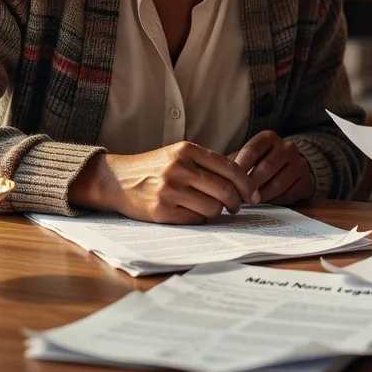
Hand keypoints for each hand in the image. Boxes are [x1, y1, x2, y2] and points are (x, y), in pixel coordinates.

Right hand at [69, 142, 257, 223]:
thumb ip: (207, 164)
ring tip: (209, 208)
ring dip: (216, 212)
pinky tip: (191, 212)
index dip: (248, 184)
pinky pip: (196, 220)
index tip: (255, 195)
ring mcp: (170, 190)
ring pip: (213, 208)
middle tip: (235, 206)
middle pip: (226, 191)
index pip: (231, 168)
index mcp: (187, 150)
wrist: (116, 179)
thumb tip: (243, 182)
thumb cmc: (154, 168)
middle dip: (236, 202)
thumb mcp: (179, 154)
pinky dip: (199, 219)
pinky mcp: (161, 211)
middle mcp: (179, 168)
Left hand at [230, 130, 315, 204]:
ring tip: (250, 201)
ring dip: (261, 196)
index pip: (251, 151)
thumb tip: (216, 176)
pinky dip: (275, 201)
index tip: (229, 182)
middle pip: (265, 168)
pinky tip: (267, 201)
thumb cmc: (261, 163)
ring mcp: (300, 164)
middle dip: (249, 185)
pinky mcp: (307, 181)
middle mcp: (288, 147)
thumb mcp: (248, 157)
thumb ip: (234, 163)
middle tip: (238, 197)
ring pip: (277, 184)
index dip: (239, 168)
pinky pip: (289, 194)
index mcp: (269, 137)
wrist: (291, 167)